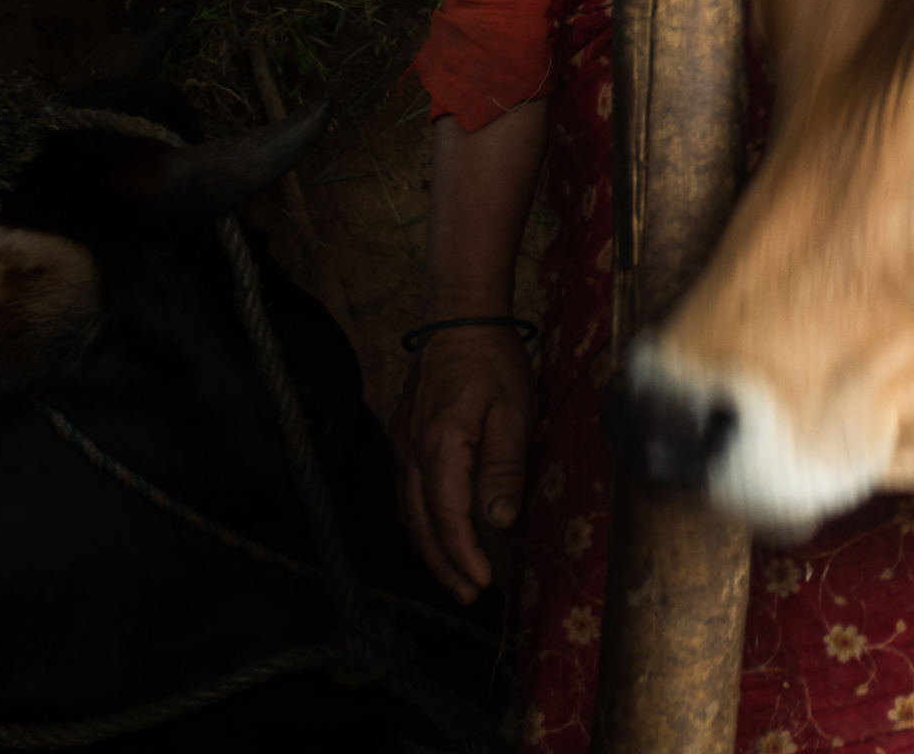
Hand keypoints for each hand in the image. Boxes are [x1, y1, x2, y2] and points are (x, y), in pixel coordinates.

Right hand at [392, 325, 535, 601]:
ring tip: (455, 576)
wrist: (459, 320)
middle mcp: (409, 453)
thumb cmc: (492, 362)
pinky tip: (436, 534)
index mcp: (438, 447)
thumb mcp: (513, 412)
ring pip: (408, 513)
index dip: (462, 555)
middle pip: (420, 524)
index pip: (445, 517)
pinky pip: (406, 494)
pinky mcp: (403, 440)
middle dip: (443, 565)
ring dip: (429, 549)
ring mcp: (401, 446)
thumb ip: (503, 467)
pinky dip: (420, 522)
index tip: (483, 581)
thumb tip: (498, 520)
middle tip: (469, 594)